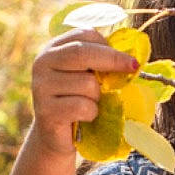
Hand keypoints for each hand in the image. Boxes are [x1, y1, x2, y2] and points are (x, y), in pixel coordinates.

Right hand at [30, 30, 139, 156]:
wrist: (58, 139)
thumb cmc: (78, 104)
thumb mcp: (88, 77)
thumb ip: (101, 64)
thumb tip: (133, 60)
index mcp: (54, 48)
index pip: (83, 35)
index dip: (109, 45)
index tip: (130, 59)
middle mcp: (43, 63)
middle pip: (82, 52)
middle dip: (113, 60)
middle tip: (133, 68)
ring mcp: (41, 86)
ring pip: (86, 83)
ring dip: (98, 97)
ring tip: (90, 104)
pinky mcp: (46, 110)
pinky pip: (82, 106)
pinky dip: (91, 113)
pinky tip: (84, 117)